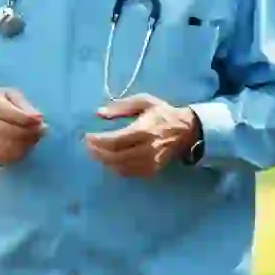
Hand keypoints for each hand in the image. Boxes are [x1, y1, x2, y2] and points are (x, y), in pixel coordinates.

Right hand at [0, 88, 45, 165]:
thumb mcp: (9, 94)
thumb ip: (25, 106)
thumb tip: (39, 120)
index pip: (17, 116)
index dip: (32, 121)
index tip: (41, 121)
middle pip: (15, 134)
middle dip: (32, 134)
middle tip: (41, 131)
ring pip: (12, 149)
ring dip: (27, 145)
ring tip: (32, 138)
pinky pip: (7, 158)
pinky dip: (19, 154)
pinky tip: (22, 146)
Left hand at [85, 95, 199, 177]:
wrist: (187, 130)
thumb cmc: (162, 113)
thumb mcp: (143, 101)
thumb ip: (120, 107)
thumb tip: (98, 113)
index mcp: (143, 130)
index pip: (114, 141)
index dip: (98, 141)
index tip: (87, 137)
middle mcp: (147, 149)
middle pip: (115, 157)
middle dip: (97, 153)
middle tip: (88, 146)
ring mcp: (150, 162)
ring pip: (120, 167)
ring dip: (104, 161)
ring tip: (95, 153)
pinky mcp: (152, 170)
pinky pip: (129, 173)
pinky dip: (116, 168)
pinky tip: (109, 160)